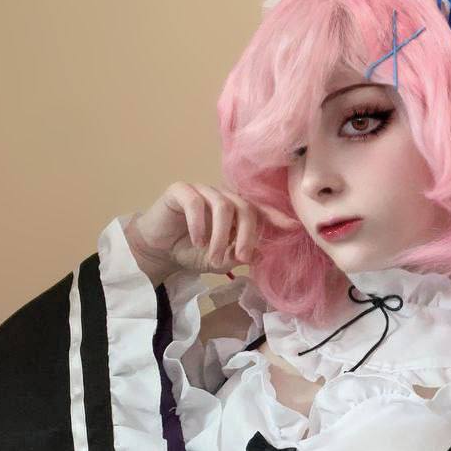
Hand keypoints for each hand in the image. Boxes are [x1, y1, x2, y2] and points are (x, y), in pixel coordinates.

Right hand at [125, 182, 297, 281]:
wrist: (157, 250)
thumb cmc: (190, 251)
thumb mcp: (217, 260)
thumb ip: (236, 256)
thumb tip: (257, 254)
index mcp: (234, 210)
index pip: (259, 210)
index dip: (276, 217)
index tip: (293, 227)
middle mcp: (221, 196)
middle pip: (245, 207)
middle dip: (246, 235)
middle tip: (240, 258)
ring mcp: (201, 191)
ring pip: (223, 205)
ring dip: (222, 235)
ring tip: (213, 256)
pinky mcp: (180, 191)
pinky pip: (195, 202)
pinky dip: (199, 224)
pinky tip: (197, 241)